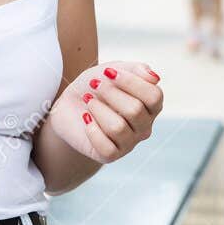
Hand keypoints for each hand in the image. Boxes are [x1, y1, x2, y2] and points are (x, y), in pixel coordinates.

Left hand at [46, 60, 162, 164]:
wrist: (68, 106)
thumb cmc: (95, 87)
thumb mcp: (114, 70)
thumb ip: (137, 70)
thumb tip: (154, 78)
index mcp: (151, 105)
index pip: (154, 96)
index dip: (131, 82)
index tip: (108, 72)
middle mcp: (145, 126)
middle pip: (135, 111)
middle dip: (110, 93)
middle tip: (94, 84)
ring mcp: (129, 143)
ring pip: (118, 128)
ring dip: (98, 109)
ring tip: (88, 101)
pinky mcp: (110, 155)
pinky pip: (106, 146)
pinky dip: (92, 129)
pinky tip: (86, 119)